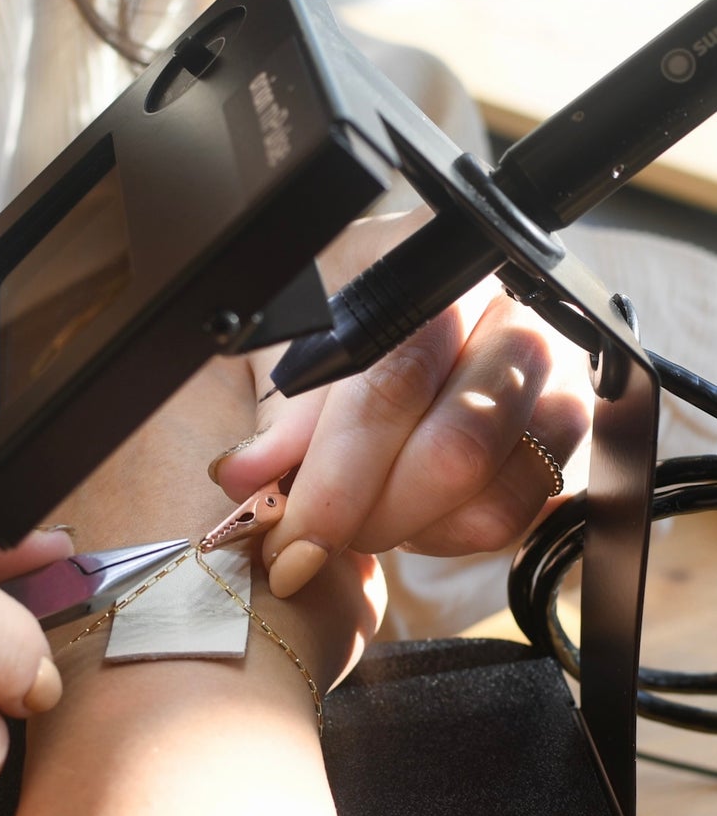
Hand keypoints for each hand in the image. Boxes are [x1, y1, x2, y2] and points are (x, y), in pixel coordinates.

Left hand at [210, 213, 593, 596]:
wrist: (385, 335)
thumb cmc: (322, 340)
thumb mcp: (281, 358)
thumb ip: (274, 420)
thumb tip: (245, 479)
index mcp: (428, 274)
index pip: (391, 384)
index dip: (336, 478)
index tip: (292, 540)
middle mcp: (509, 313)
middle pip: (456, 448)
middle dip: (371, 516)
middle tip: (316, 541)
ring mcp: (553, 373)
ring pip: (495, 492)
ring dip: (410, 528)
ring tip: (359, 518)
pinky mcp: (570, 432)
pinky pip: (516, 512)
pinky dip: (447, 531)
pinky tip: (407, 509)